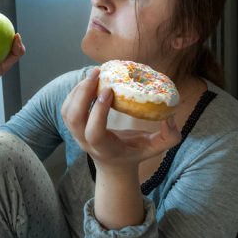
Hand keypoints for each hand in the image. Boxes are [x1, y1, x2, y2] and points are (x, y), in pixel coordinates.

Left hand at [61, 68, 180, 177]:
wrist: (114, 164)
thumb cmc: (135, 152)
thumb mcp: (155, 148)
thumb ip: (169, 137)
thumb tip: (170, 117)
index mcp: (105, 148)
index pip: (94, 132)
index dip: (98, 111)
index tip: (109, 91)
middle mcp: (86, 142)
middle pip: (74, 119)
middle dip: (83, 93)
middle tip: (97, 73)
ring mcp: (76, 135)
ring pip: (68, 111)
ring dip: (78, 90)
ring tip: (94, 74)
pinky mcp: (73, 126)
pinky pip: (67, 107)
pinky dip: (74, 92)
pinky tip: (89, 81)